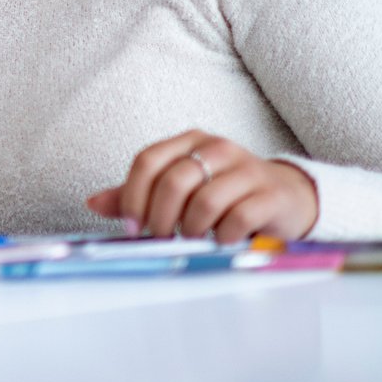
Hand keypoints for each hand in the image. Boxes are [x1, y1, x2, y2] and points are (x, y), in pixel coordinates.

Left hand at [86, 130, 318, 243]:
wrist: (287, 197)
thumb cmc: (224, 194)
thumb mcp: (181, 189)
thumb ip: (139, 194)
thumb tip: (93, 202)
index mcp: (190, 141)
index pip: (148, 160)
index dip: (132, 196)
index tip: (131, 226)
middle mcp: (218, 148)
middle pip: (174, 181)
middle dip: (160, 217)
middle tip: (162, 237)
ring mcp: (247, 169)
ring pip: (205, 201)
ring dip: (193, 228)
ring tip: (195, 237)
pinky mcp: (270, 194)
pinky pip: (238, 218)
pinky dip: (223, 235)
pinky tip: (222, 240)